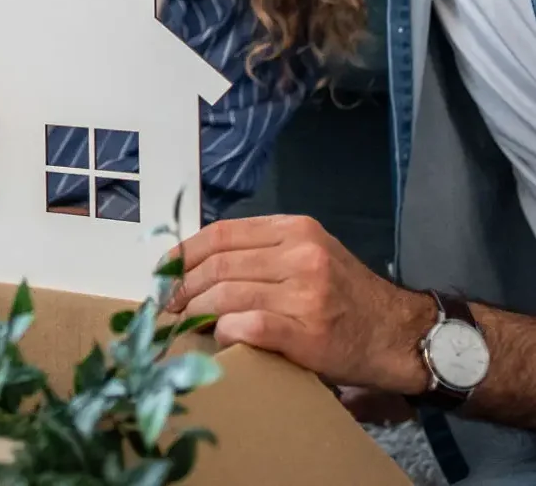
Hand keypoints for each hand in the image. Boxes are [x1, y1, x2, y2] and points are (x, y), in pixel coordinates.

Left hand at [166, 214, 434, 393]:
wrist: (401, 335)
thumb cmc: (348, 296)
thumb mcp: (310, 254)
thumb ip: (264, 251)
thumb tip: (201, 265)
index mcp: (294, 229)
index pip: (222, 234)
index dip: (184, 253)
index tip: (164, 271)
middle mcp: (299, 254)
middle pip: (219, 265)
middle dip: (184, 286)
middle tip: (168, 305)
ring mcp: (305, 293)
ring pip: (227, 294)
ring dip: (197, 311)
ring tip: (185, 324)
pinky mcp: (309, 332)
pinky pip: (249, 325)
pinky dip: (225, 330)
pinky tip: (219, 337)